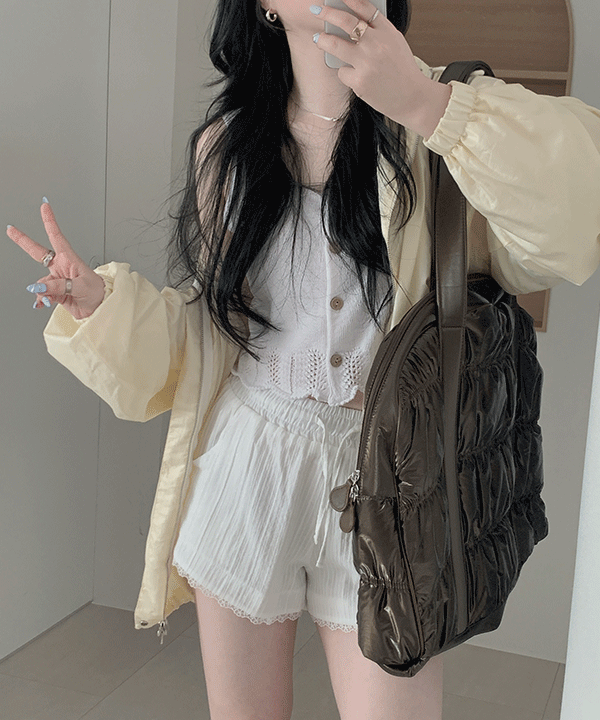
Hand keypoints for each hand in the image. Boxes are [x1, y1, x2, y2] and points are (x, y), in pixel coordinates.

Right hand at [7, 201, 106, 319]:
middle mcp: (61, 267)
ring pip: (40, 283)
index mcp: (69, 259)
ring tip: (51, 298)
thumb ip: (59, 286)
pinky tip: (43, 303)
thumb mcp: (80, 286)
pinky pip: (42, 294)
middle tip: (11, 230)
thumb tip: (40, 287)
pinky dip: (42, 299)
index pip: (56, 236)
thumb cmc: (98, 292)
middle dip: (23, 241)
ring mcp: (57, 280)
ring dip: (43, 291)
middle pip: (38, 252)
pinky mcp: (56, 292)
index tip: (45, 206)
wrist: (100, 308)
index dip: (50, 221)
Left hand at [312, 0, 450, 135]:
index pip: (364, 7)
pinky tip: (357, 78)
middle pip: (345, 21)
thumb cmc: (403, 73)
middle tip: (316, 10)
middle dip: (327, 13)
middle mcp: (376, 43)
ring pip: (335, 45)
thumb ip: (377, 33)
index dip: (348, 0)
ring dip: (323, 40)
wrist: (413, 98)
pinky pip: (342, 72)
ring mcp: (367, 62)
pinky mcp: (359, 81)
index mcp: (387, 32)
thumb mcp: (396, 45)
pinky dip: (346, 74)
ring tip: (318, 39)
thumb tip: (349, 27)